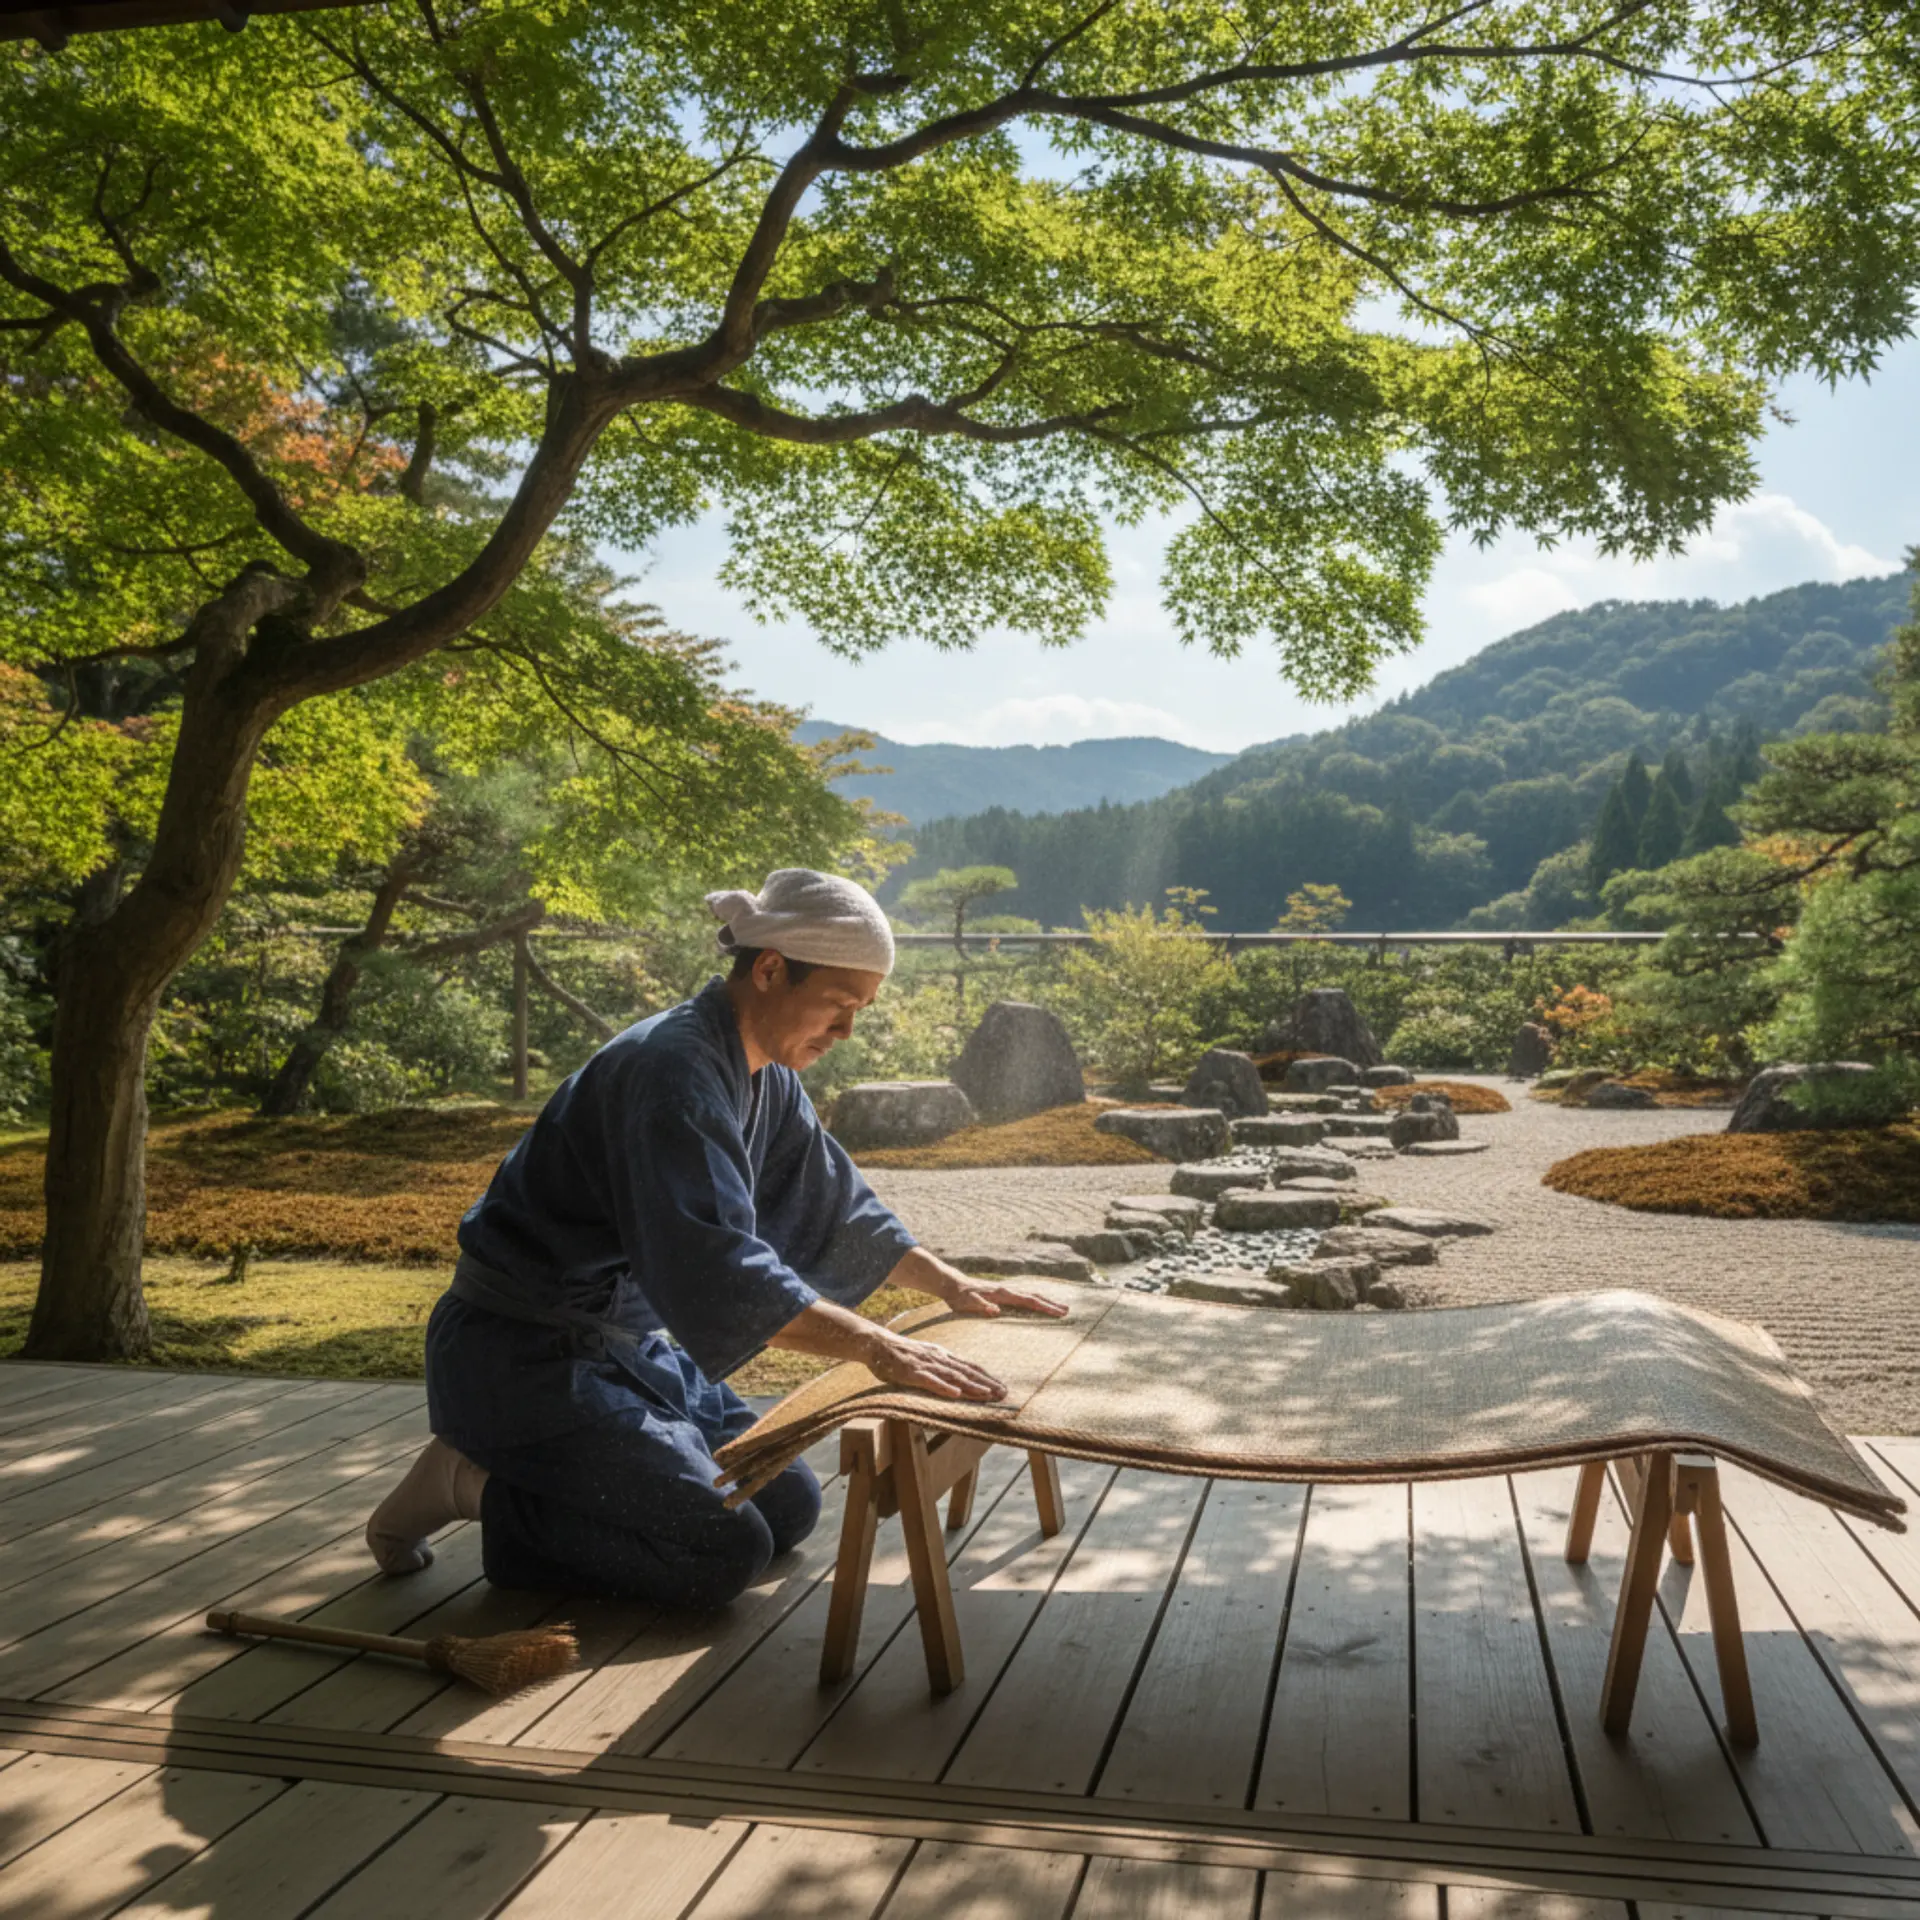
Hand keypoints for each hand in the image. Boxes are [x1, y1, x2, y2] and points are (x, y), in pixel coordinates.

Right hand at [863, 1327, 1009, 1401]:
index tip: (1002, 1387)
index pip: (970, 1366)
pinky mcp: (911, 1373)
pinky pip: (929, 1381)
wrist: (878, 1343)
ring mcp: (926, 1365)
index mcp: (943, 1355)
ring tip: (987, 1394)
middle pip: (967, 1372)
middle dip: (986, 1383)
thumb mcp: (926, 1356)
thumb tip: (958, 1378)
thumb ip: (941, 1366)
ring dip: (971, 1386)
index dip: (987, 1377)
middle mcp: (938, 1359)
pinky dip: (943, 1387)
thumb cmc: (902, 1353)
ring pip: (953, 1376)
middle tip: (1004, 1394)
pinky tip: (955, 1393)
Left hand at [944, 1276, 1070, 1319]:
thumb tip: (996, 1311)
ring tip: (1059, 1307)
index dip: (1045, 1307)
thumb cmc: (958, 1297)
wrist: (951, 1284)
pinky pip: (1023, 1295)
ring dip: (1045, 1300)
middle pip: (1034, 1296)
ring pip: (1030, 1294)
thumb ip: (980, 1306)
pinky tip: (1038, 1302)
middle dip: (1051, 1303)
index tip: (1059, 1313)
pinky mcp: (1001, 1293)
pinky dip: (1034, 1299)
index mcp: (1002, 1293)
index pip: (1029, 1301)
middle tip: (1067, 1311)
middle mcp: (1007, 1290)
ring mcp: (1005, 1290)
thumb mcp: (967, 1303)